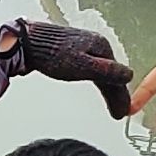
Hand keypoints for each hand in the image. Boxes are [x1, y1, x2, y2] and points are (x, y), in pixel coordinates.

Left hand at [0, 19, 133, 117]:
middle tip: (118, 112)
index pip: (118, 76)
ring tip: (111, 104)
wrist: (27, 43)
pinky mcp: (74, 51)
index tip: (123, 111)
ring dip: (108, 89)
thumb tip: (128, 75)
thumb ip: (106, 72)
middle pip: (111, 74)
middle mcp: (95, 45)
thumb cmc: (51, 54)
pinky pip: (93, 69)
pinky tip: (97, 86)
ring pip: (102, 72)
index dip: (121, 96)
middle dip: (116, 94)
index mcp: (101, 46)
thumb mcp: (83, 66)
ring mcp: (85, 47)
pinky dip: (98, 81)